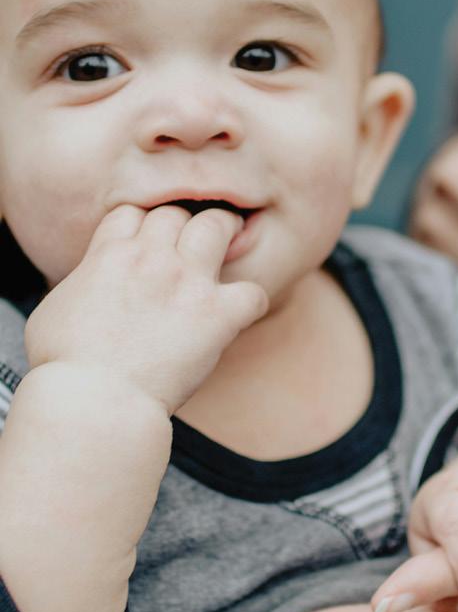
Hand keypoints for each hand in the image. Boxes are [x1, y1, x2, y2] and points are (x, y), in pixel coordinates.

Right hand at [25, 204, 267, 413]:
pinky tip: (242, 312)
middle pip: (176, 212)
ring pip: (217, 227)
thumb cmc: (64, 366)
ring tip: (231, 240)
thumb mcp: (52, 310)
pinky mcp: (216, 315)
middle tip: (193, 239)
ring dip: (225, 231)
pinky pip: (252, 293)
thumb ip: (79, 286)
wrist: (93, 398)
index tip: (149, 240)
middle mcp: (151, 258)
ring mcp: (187, 282)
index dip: (143, 223)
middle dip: (184, 223)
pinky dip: (251, 301)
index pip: (133, 212)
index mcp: (109, 255)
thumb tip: (86, 288)